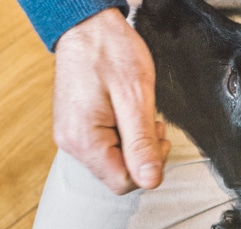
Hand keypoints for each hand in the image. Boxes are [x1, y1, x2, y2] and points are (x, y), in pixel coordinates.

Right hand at [53, 8, 169, 193]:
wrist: (89, 25)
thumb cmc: (110, 52)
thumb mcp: (136, 98)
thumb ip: (142, 142)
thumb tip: (151, 180)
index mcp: (85, 140)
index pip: (123, 183)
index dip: (148, 167)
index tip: (158, 139)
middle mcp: (73, 143)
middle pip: (119, 172)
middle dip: (143, 152)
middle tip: (151, 122)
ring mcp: (73, 134)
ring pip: (115, 158)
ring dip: (135, 140)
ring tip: (140, 113)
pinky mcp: (78, 126)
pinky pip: (107, 143)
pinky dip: (124, 131)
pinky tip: (128, 111)